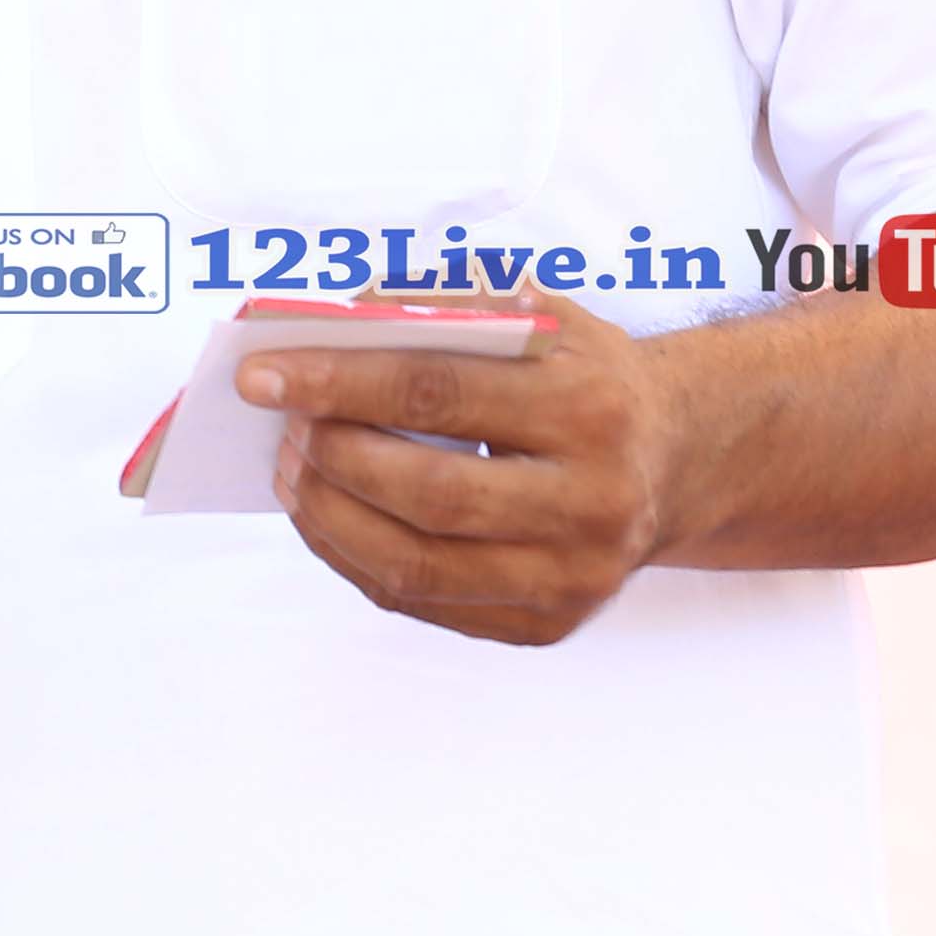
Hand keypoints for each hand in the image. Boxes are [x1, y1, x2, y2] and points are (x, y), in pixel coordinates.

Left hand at [238, 297, 702, 646]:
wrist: (676, 459)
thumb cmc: (584, 378)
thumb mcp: (540, 320)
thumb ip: (442, 312)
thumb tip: (326, 324)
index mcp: (590, 408)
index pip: (435, 393)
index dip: (335, 383)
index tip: (260, 376)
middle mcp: (593, 502)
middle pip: (428, 495)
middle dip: (333, 459)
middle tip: (281, 427)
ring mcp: (573, 576)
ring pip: (416, 567)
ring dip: (328, 518)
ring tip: (291, 471)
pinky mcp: (548, 623)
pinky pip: (423, 603)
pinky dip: (354, 559)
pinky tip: (327, 516)